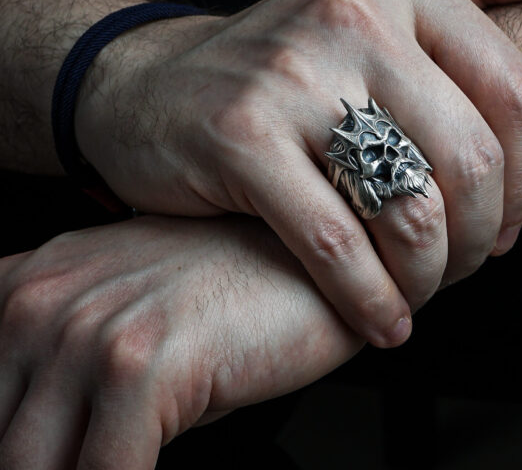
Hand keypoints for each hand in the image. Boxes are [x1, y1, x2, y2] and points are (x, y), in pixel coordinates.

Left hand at [0, 216, 359, 468]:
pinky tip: (147, 468)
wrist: (307, 257)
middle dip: (44, 466)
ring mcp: (91, 331)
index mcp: (28, 288)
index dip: (18, 440)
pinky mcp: (142, 364)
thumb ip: (66, 375)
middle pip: (4, 442)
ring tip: (123, 462)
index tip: (55, 453)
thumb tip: (51, 447)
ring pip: (34, 468)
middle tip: (101, 458)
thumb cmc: (228, 287)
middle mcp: (44, 303)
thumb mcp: (125, 319)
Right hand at [75, 0, 521, 345]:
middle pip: (469, 160)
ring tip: (418, 294)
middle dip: (478, 240)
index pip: (514, 96)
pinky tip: (381, 322)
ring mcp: (290, 77)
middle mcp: (348, 17)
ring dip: (428, 275)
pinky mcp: (239, 139)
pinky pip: (335, 243)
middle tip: (458, 270)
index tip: (502, 226)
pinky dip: (370, 299)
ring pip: (407, 207)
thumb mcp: (373, 4)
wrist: (153, 88)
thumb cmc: (280, 63)